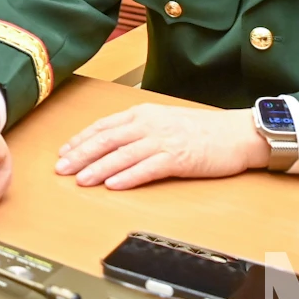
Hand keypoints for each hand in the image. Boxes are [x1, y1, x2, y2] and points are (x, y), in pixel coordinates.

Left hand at [55, 104, 267, 189]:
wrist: (236, 134)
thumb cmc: (202, 130)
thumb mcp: (164, 122)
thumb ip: (138, 130)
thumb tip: (111, 142)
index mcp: (143, 114)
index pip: (103, 126)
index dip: (80, 140)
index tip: (63, 153)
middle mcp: (148, 124)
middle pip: (106, 139)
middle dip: (81, 155)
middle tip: (61, 169)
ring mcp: (163, 140)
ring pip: (122, 154)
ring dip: (98, 168)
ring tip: (81, 180)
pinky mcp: (178, 158)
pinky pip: (147, 168)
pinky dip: (128, 176)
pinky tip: (113, 185)